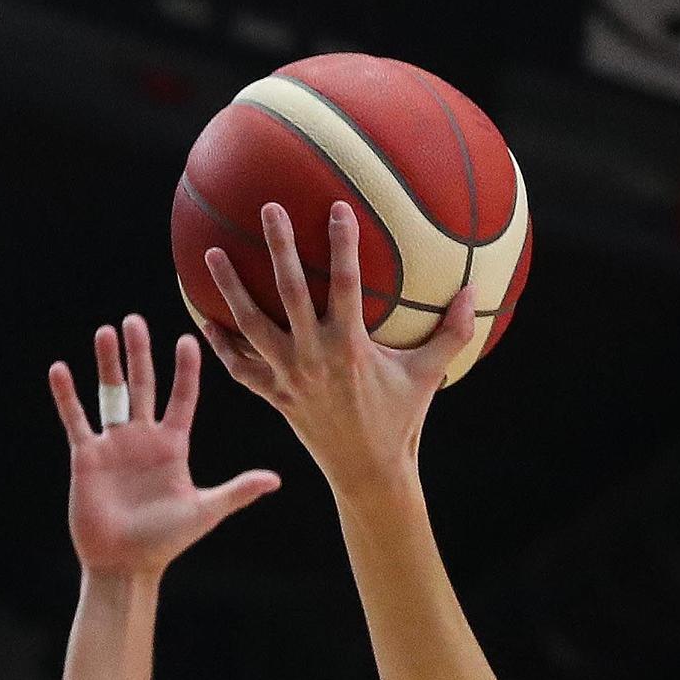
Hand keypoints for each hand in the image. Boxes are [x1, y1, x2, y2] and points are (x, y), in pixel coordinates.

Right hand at [48, 318, 279, 580]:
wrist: (126, 564)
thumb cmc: (166, 542)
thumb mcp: (204, 511)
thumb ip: (238, 491)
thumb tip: (276, 479)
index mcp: (174, 447)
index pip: (182, 399)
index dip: (186, 370)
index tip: (190, 337)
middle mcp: (144, 439)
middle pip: (143, 386)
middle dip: (140, 354)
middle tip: (135, 320)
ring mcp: (114, 445)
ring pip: (110, 394)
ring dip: (107, 365)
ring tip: (106, 332)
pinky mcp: (87, 457)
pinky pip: (77, 419)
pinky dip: (67, 396)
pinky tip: (60, 369)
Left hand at [202, 202, 475, 494]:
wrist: (367, 472)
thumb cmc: (399, 421)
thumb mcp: (428, 376)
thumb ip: (451, 334)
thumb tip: (476, 291)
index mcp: (350, 347)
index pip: (346, 285)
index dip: (342, 245)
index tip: (336, 206)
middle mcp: (314, 357)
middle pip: (290, 292)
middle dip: (279, 248)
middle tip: (267, 208)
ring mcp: (288, 377)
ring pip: (251, 326)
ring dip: (230, 289)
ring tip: (211, 253)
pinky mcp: (273, 396)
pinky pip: (239, 367)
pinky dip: (221, 343)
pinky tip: (203, 317)